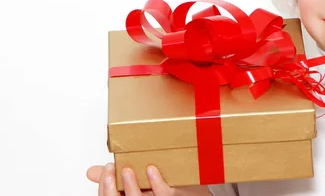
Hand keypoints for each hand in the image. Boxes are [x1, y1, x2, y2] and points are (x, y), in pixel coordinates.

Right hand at [86, 163, 211, 195]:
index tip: (105, 169)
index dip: (104, 187)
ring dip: (131, 186)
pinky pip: (164, 193)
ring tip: (127, 169)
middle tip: (111, 169)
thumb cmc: (164, 191)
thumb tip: (92, 172)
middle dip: (111, 189)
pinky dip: (156, 182)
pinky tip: (151, 169)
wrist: (193, 195)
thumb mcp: (138, 185)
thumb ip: (115, 180)